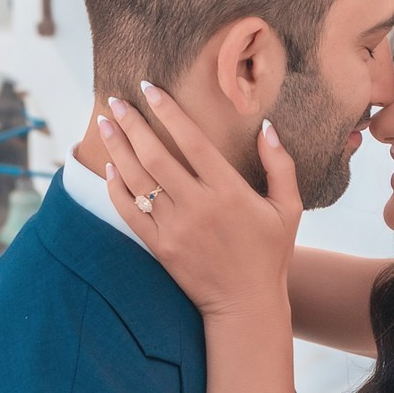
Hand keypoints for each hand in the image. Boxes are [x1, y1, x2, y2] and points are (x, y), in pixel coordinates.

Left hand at [97, 86, 301, 318]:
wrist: (246, 304)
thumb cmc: (270, 253)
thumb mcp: (288, 208)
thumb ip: (280, 165)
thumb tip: (266, 127)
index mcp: (229, 191)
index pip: (191, 140)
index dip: (168, 111)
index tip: (150, 89)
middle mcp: (198, 206)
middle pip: (155, 156)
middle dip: (132, 124)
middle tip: (115, 100)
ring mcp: (176, 228)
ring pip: (138, 181)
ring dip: (118, 149)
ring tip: (105, 124)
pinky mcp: (160, 247)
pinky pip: (130, 213)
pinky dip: (116, 188)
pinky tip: (109, 168)